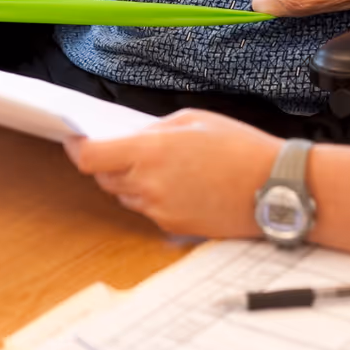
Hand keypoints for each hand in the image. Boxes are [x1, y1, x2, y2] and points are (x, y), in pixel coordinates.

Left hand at [65, 110, 281, 238]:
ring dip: (132, 181)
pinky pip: (149, 211)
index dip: (76, 149)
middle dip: (108, 163)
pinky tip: (181, 184)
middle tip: (128, 148)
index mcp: (150, 152)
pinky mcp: (173, 228)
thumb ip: (154, 130)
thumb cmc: (241, 148)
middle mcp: (149, 185)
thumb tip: (131, 138)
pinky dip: (153, 197)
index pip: (90, 158)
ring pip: (126, 196)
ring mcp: (160, 211)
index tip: (75, 140)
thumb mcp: (194, 120)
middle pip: (104, 179)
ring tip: (165, 165)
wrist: (274, 188)